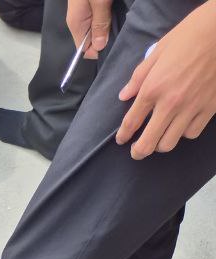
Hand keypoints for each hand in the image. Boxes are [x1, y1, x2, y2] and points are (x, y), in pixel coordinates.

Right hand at [67, 0, 111, 57]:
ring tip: (114, 13)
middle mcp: (78, 21)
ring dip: (108, 24)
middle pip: (92, 40)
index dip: (99, 49)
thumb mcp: (99, 2)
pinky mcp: (89, 6)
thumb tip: (100, 46)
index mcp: (76, 25)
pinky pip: (98, 18)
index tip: (110, 39)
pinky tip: (113, 8)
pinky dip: (107, 16)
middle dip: (105, 36)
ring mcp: (83, 13)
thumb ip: (100, 24)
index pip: (86, 50)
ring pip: (96, 29)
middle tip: (115, 22)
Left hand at [116, 1, 215, 157]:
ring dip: (160, 144)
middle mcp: (170, 103)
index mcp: (153, 87)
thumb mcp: (158, 51)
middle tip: (136, 151)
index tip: (121, 140)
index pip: (131, 122)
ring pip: (169, 144)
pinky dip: (183, 133)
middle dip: (138, 152)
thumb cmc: (189, 36)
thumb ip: (138, 77)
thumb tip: (124, 96)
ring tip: (158, 138)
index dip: (123, 136)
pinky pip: (191, 133)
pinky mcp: (209, 108)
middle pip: (148, 143)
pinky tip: (180, 126)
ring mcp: (190, 108)